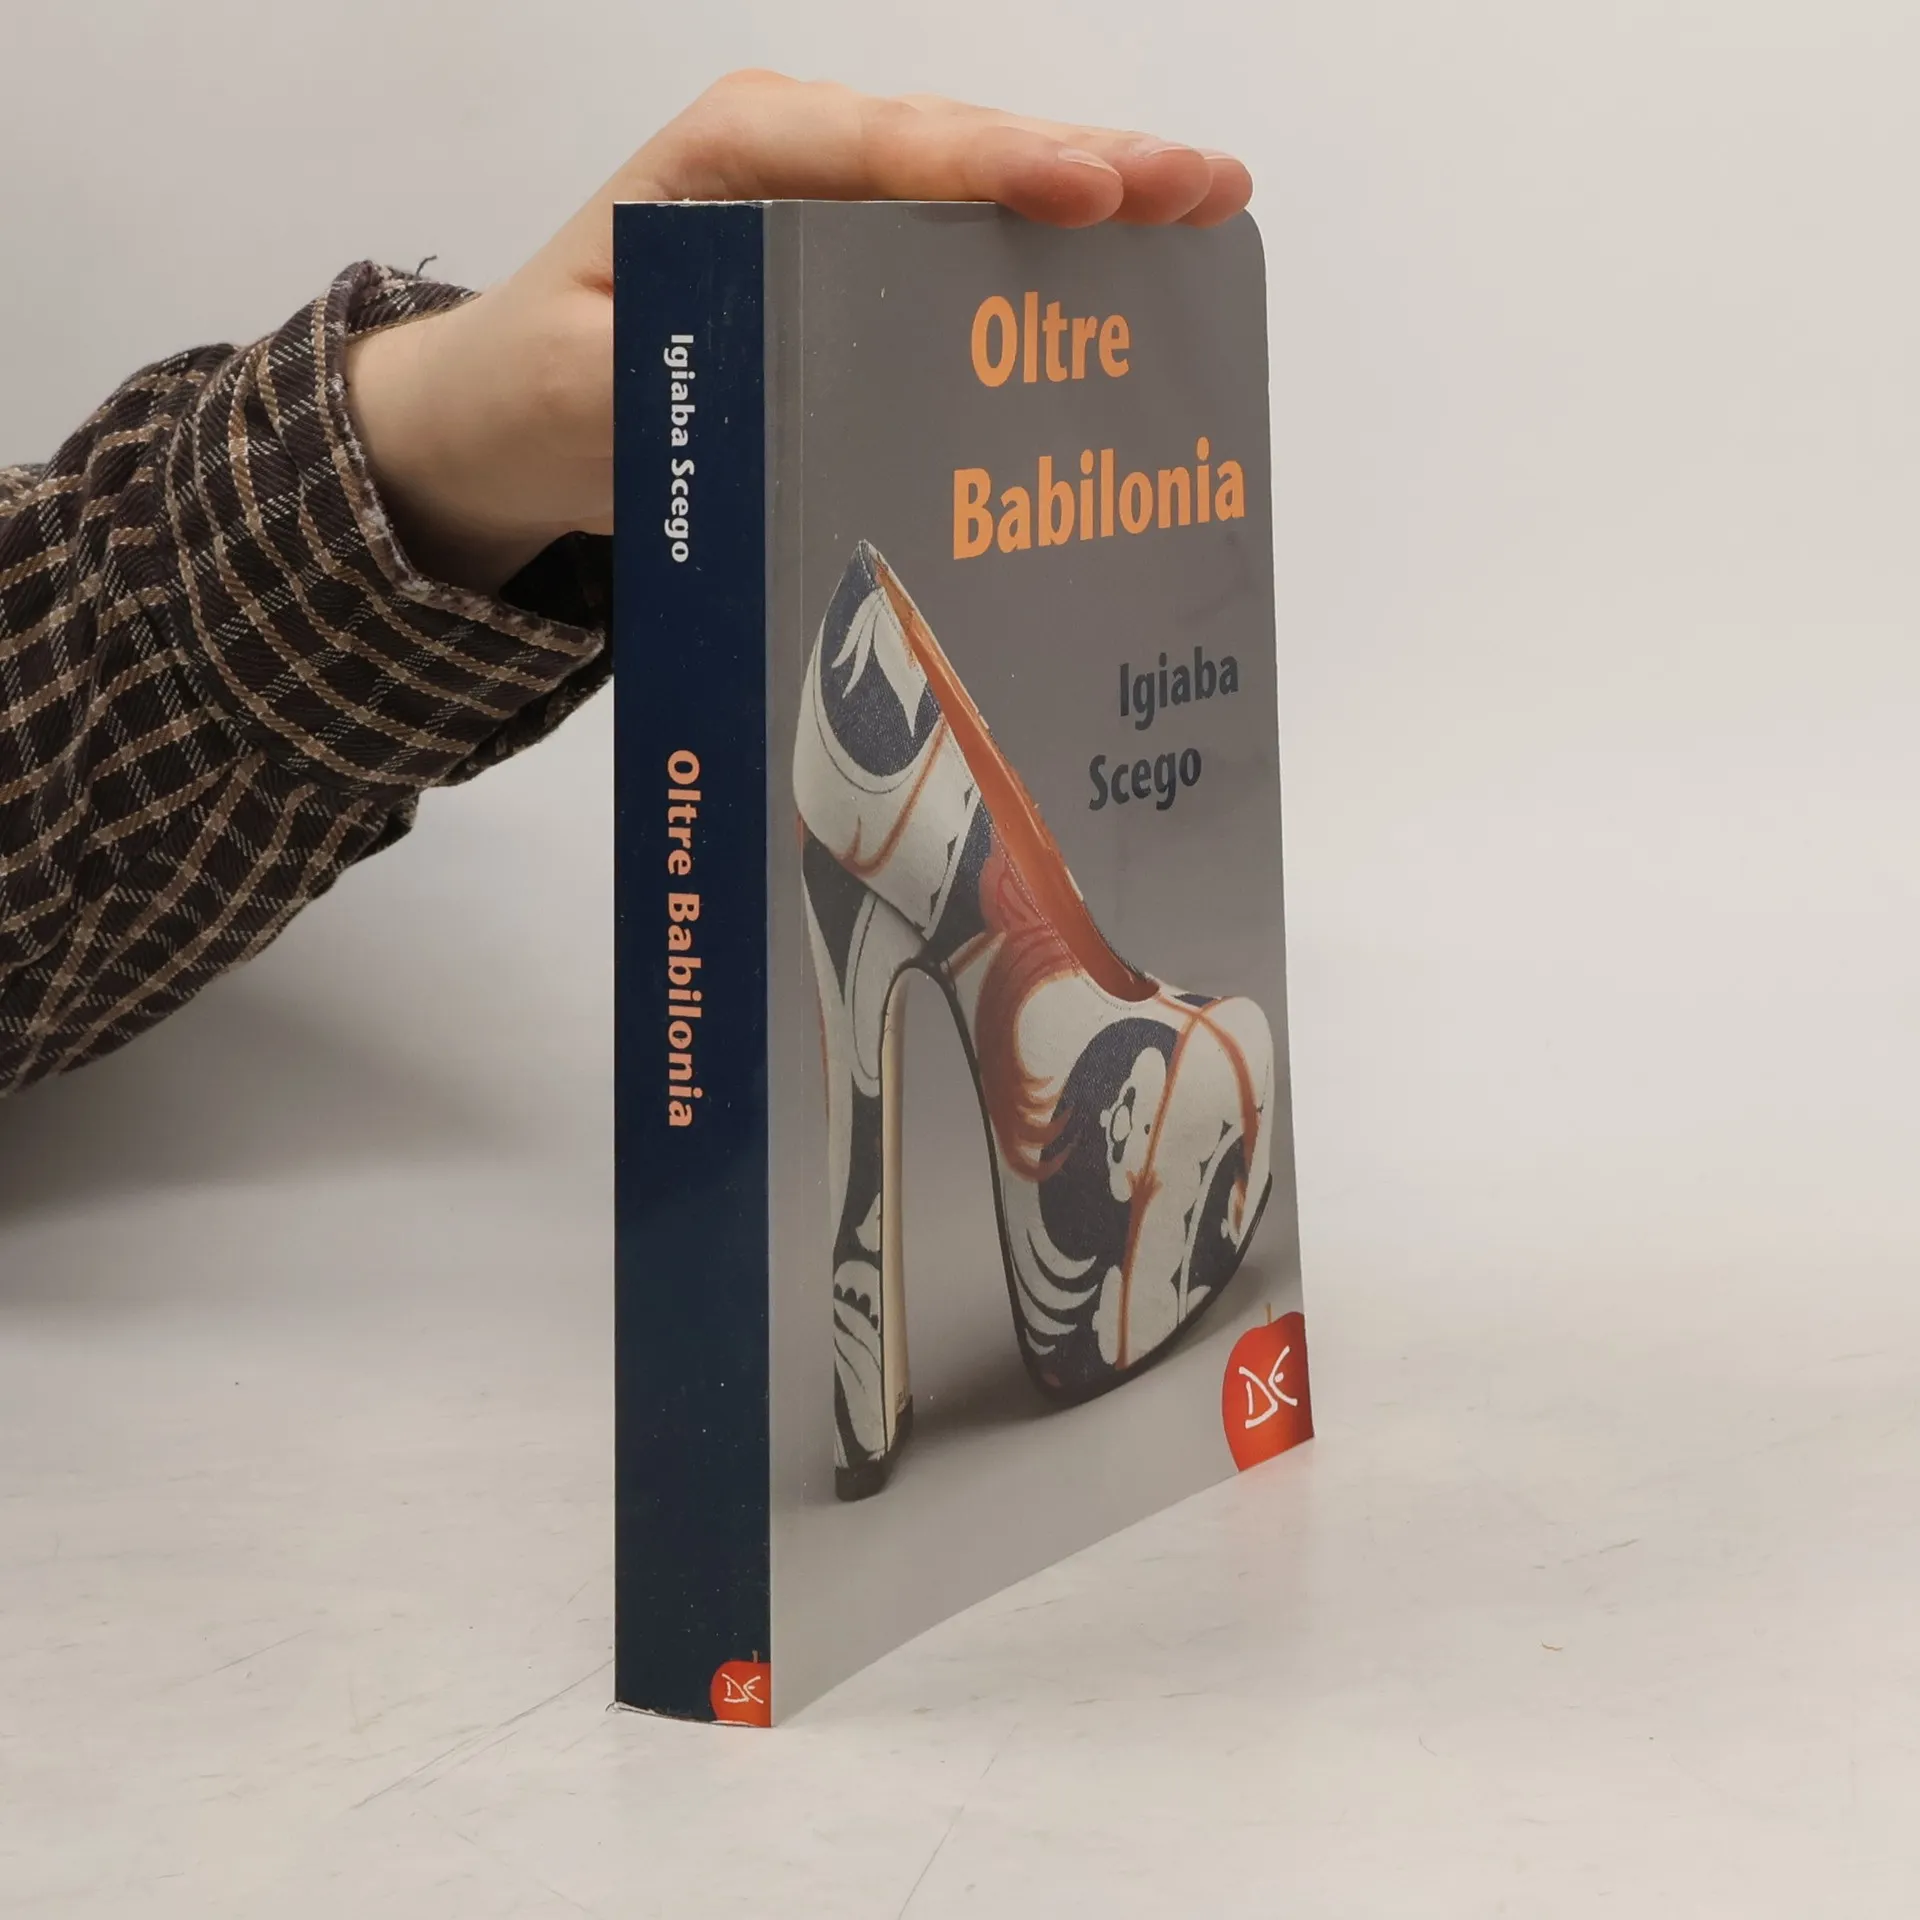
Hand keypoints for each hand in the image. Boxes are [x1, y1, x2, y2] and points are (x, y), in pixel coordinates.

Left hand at [345, 72, 1255, 593]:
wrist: (516, 403)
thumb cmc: (547, 379)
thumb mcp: (591, 381)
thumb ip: (685, 369)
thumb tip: (795, 383)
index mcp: (734, 158)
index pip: (883, 148)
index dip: (996, 168)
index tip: (1093, 189)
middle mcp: (799, 159)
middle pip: (963, 149)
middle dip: (1091, 165)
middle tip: (1208, 188)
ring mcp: (836, 203)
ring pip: (983, 187)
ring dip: (1099, 197)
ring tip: (1211, 205)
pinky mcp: (857, 258)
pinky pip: (966, 242)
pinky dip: (1052, 254)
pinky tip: (1137, 265)